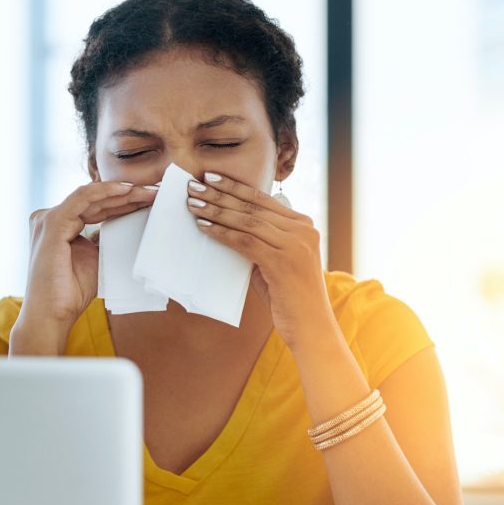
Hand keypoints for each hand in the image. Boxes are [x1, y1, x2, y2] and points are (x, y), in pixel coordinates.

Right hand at [14, 181, 157, 352]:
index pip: (95, 208)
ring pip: (91, 196)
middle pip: (94, 201)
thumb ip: (102, 240)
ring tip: (149, 191)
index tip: (150, 201)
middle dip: (127, 195)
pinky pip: (82, 198)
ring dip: (122, 191)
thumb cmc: (69, 292)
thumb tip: (125, 226)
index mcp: (59, 226)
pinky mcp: (52, 223)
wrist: (52, 313)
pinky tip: (126, 189)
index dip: (123, 203)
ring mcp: (48, 219)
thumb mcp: (94, 259)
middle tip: (156, 192)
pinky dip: (104, 191)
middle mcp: (50, 218)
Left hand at [185, 172, 335, 351]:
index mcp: (303, 225)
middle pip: (253, 206)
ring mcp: (296, 244)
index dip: (235, 187)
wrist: (310, 326)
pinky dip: (222, 233)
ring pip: (247, 220)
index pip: (263, 199)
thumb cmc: (288, 296)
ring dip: (216, 210)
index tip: (211, 178)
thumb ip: (258, 242)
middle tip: (194, 186)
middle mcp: (303, 229)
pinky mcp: (284, 261)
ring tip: (193, 204)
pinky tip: (204, 227)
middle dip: (220, 194)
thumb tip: (224, 227)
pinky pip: (246, 241)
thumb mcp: (274, 262)